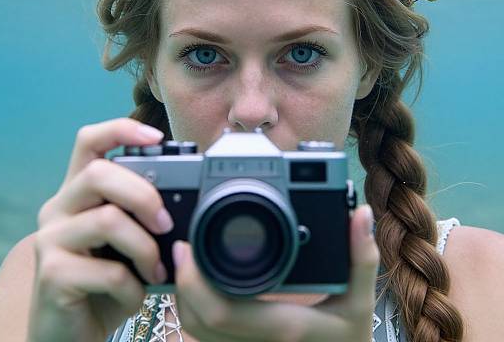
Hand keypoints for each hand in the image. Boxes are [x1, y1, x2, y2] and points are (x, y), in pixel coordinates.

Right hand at [27, 118, 171, 341]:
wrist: (71, 332)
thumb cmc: (106, 279)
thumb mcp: (127, 240)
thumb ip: (141, 214)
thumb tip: (187, 200)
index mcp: (80, 191)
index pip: (90, 140)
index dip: (121, 129)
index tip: (157, 137)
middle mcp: (59, 207)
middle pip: (99, 173)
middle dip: (143, 195)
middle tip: (166, 223)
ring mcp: (51, 240)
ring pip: (107, 220)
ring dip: (145, 247)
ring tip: (157, 268)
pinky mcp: (51, 275)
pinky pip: (107, 270)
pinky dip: (133, 285)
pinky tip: (136, 294)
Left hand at [172, 205, 378, 341]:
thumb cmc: (347, 340)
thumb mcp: (360, 301)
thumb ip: (361, 258)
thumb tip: (360, 214)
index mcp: (286, 327)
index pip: (222, 311)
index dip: (196, 281)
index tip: (189, 246)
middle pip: (198, 321)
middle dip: (183, 283)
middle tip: (183, 247)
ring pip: (196, 330)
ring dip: (185, 295)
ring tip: (187, 260)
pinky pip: (205, 334)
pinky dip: (194, 307)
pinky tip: (199, 283)